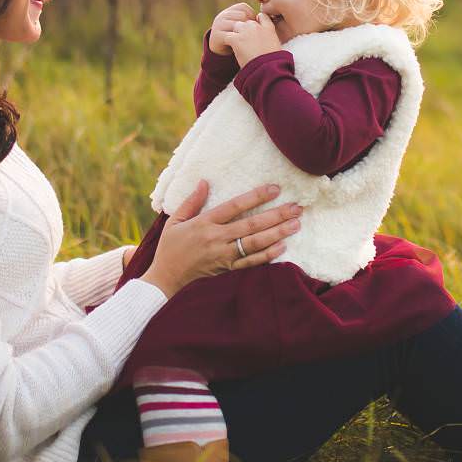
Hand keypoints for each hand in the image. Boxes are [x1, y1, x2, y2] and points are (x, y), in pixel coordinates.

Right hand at [140, 180, 300, 297]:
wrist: (165, 279)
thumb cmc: (169, 247)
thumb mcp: (174, 221)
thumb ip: (191, 201)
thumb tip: (204, 182)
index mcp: (204, 223)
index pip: (235, 206)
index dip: (256, 197)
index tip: (275, 189)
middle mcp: (216, 238)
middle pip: (251, 225)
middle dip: (276, 215)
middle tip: (297, 207)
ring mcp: (223, 255)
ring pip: (255, 243)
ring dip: (277, 233)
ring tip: (296, 224)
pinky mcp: (227, 269)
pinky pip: (251, 262)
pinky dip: (268, 255)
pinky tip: (283, 247)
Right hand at [207, 2, 256, 54]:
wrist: (221, 49)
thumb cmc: (238, 36)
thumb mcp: (243, 25)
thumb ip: (250, 19)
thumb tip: (264, 16)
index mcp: (230, 11)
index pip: (244, 7)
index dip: (252, 15)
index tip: (255, 26)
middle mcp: (222, 16)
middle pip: (242, 15)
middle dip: (249, 24)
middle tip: (253, 34)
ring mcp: (218, 25)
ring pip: (237, 24)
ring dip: (245, 32)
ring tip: (248, 39)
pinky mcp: (217, 35)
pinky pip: (231, 36)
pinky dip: (239, 41)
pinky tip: (242, 45)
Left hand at [226, 12, 281, 65]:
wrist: (267, 69)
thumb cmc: (273, 62)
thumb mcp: (277, 46)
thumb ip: (269, 38)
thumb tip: (263, 40)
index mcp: (269, 28)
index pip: (262, 16)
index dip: (257, 22)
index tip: (255, 32)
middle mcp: (257, 26)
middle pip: (246, 23)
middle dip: (245, 30)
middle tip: (245, 43)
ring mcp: (245, 31)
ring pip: (236, 27)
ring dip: (236, 35)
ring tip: (238, 47)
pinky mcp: (236, 39)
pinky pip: (227, 37)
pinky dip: (227, 43)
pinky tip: (231, 49)